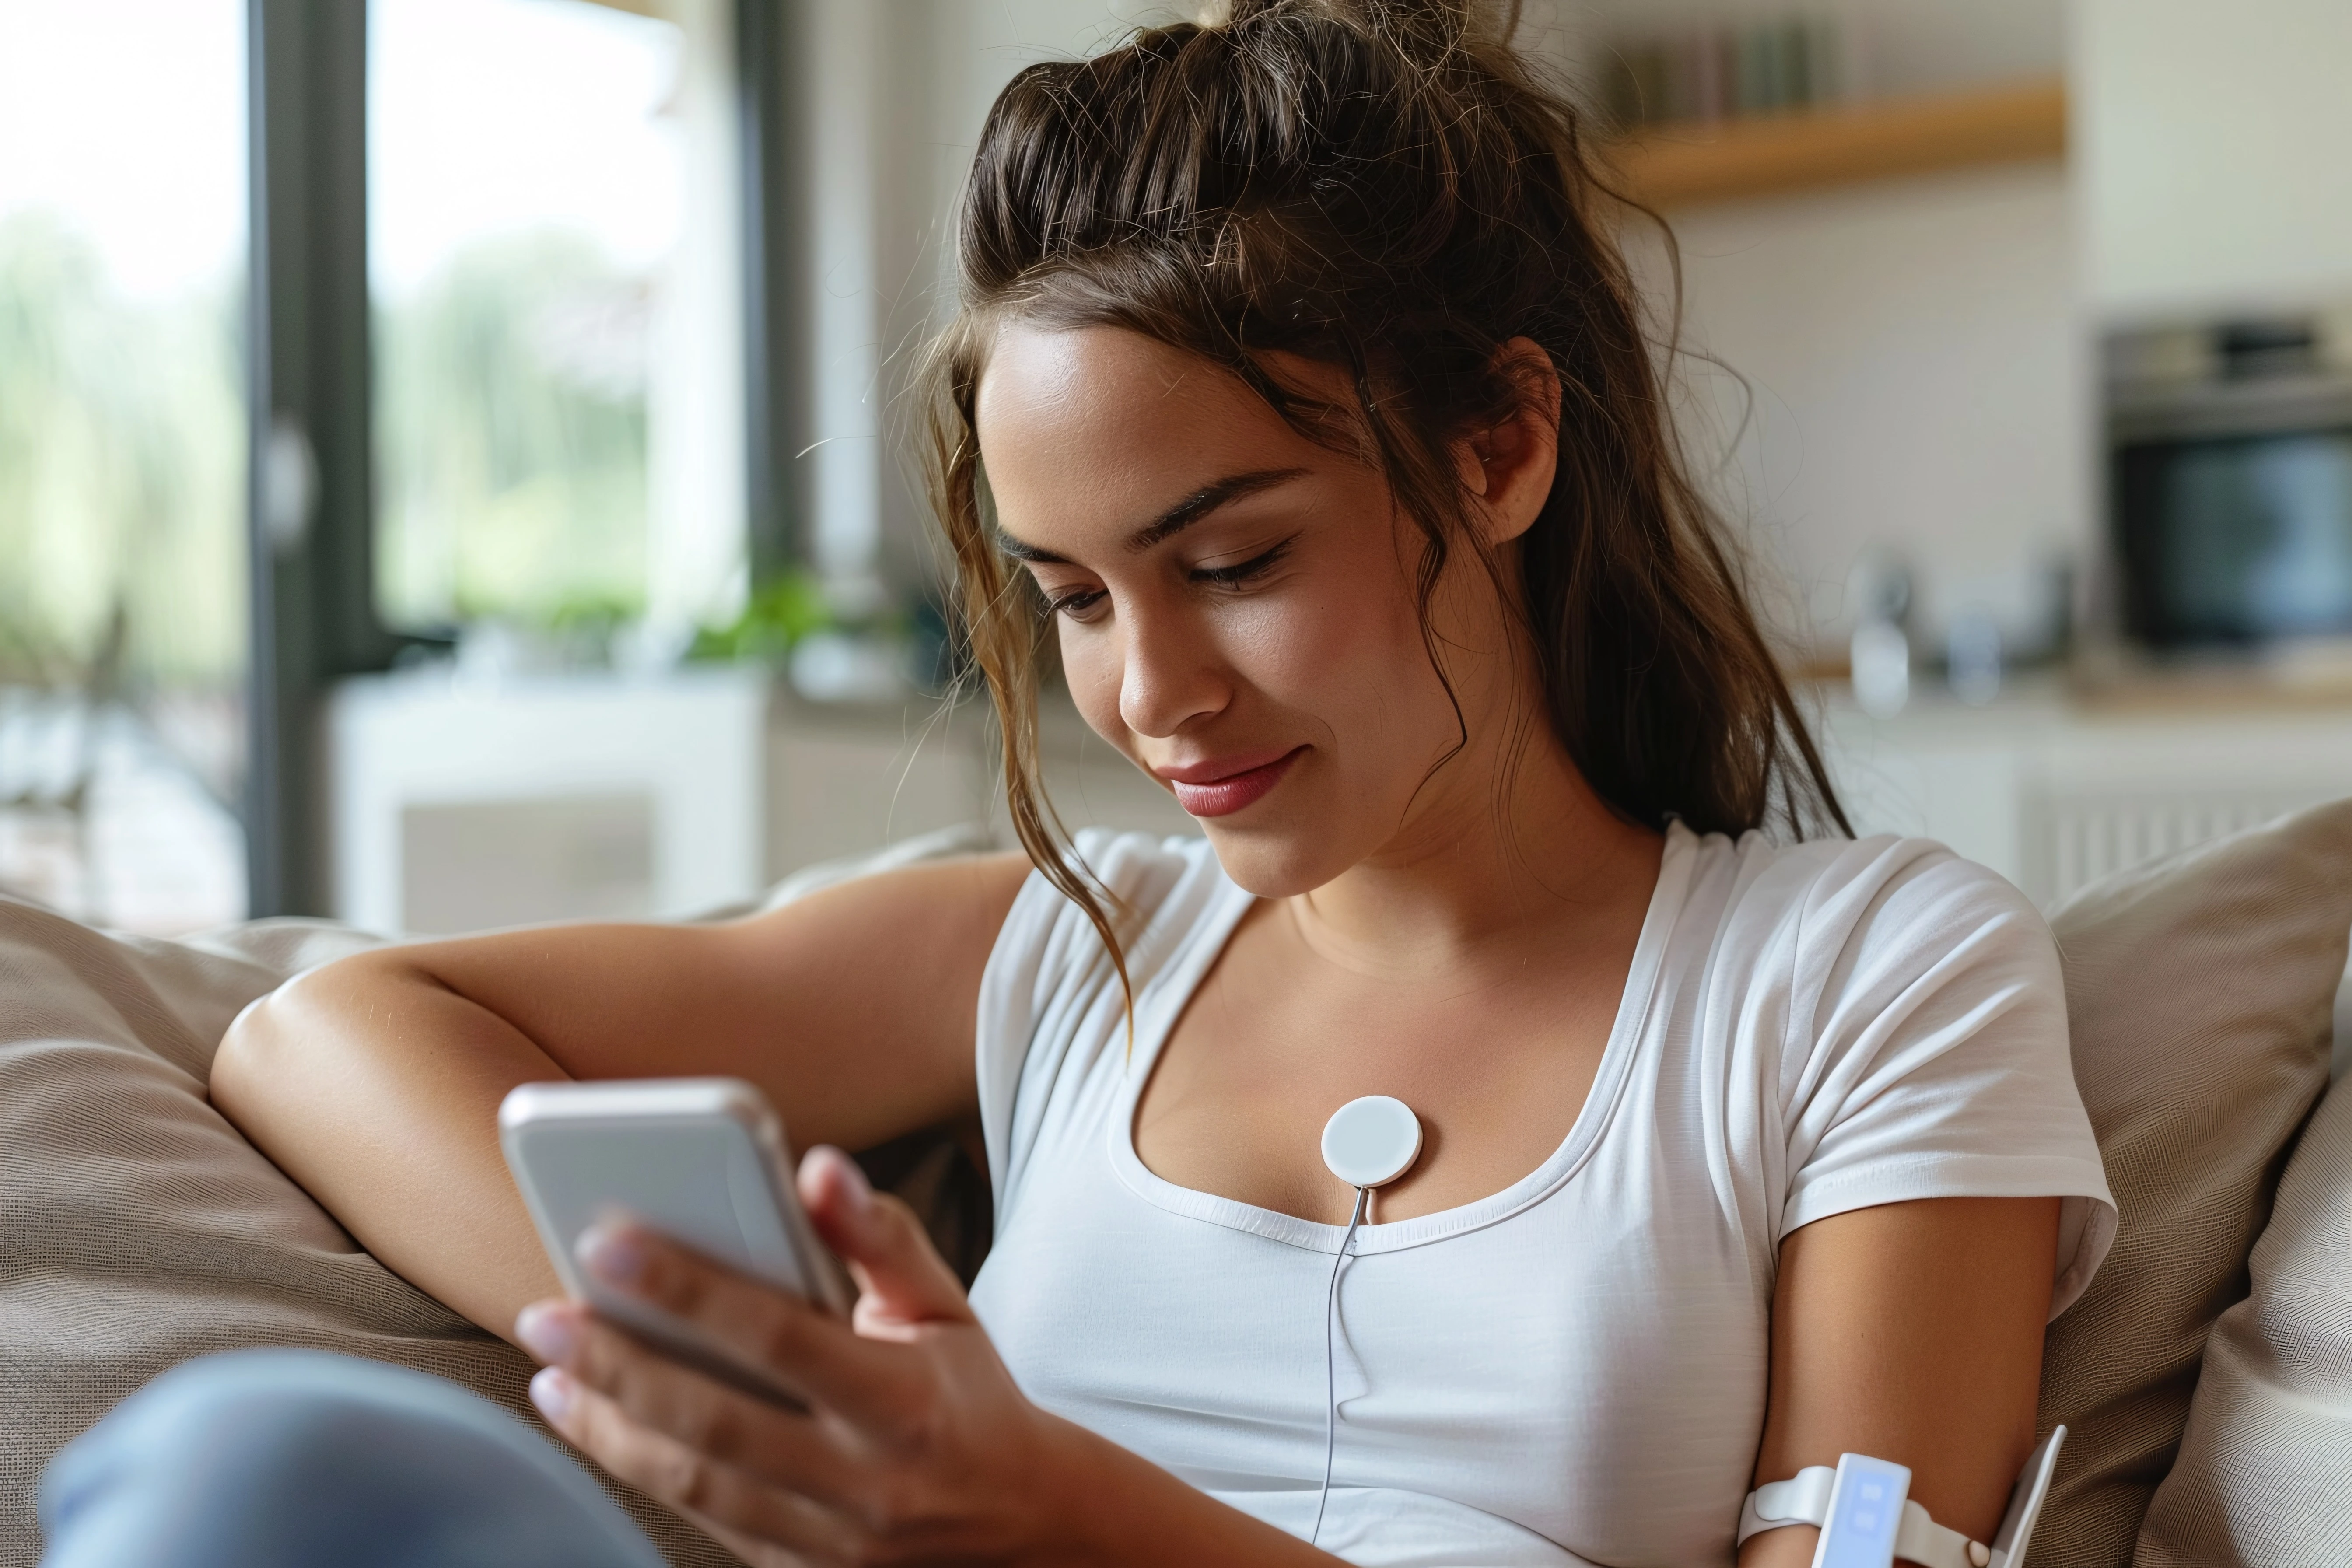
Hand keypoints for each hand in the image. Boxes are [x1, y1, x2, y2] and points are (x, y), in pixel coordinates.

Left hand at [514, 1146, 1095, 1565]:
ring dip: (606, 1423)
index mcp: (901, 1400)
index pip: (779, 1336)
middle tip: (546, 1311)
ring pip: (692, 1482)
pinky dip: (636, 1469)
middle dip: (617, 1362)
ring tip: (550, 1368)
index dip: (689, 1288)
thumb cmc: (969, 1396)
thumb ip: (878, 1235)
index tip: (611, 1240)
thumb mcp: (943, 1306)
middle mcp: (862, 1479)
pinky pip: (700, 1521)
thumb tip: (818, 1167)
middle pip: (714, 1418)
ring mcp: (826, 1540)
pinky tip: (594, 1422)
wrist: (1020, 1525)